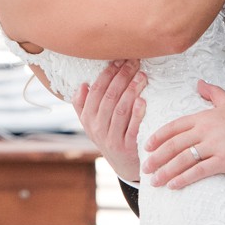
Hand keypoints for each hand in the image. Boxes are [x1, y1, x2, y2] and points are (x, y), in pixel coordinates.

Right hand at [73, 60, 145, 181]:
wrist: (123, 165)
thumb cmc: (110, 136)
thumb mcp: (93, 123)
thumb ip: (84, 105)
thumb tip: (82, 85)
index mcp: (88, 118)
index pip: (96, 91)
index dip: (107, 73)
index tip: (119, 59)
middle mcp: (97, 128)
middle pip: (109, 97)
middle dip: (121, 77)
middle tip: (134, 62)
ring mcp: (112, 139)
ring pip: (120, 110)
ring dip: (131, 90)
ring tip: (141, 75)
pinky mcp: (128, 148)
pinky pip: (132, 128)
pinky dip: (137, 114)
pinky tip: (142, 100)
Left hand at [144, 81, 224, 187]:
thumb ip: (211, 92)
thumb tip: (200, 83)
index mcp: (203, 118)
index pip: (174, 127)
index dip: (158, 137)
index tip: (147, 147)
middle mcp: (204, 131)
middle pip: (173, 145)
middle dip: (157, 158)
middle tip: (145, 168)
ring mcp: (213, 146)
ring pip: (182, 159)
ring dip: (166, 171)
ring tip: (154, 181)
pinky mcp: (224, 161)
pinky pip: (199, 171)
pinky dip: (184, 178)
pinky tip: (173, 185)